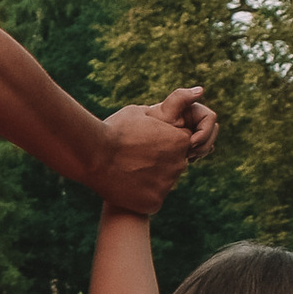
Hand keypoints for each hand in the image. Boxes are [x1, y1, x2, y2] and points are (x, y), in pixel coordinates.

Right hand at [93, 88, 214, 211]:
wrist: (92, 154)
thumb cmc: (114, 129)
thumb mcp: (142, 111)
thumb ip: (174, 105)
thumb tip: (200, 91)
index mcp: (180, 140)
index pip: (178, 143)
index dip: (159, 142)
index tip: (142, 143)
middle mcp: (179, 163)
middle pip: (172, 163)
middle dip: (157, 161)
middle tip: (133, 157)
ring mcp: (167, 185)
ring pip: (162, 181)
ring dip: (149, 178)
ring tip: (126, 171)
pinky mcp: (154, 203)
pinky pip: (151, 198)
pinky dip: (141, 194)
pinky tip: (126, 185)